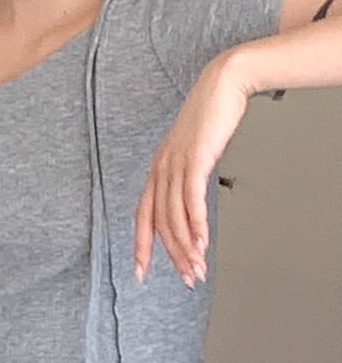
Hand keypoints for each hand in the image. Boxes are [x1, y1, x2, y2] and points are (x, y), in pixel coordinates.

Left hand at [134, 52, 251, 288]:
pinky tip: (202, 242)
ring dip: (187, 246)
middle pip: (159, 222)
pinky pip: (191, 198)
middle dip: (172, 255)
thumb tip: (191, 205)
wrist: (221, 84)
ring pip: (174, 215)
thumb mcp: (192, 153)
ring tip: (197, 268)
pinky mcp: (195, 157)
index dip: (141, 246)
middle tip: (187, 278)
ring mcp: (175, 163)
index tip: (141, 272)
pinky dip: (196, 224)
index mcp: (157, 171)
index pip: (142, 216)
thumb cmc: (208, 120)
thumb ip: (186, 178)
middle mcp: (160, 169)